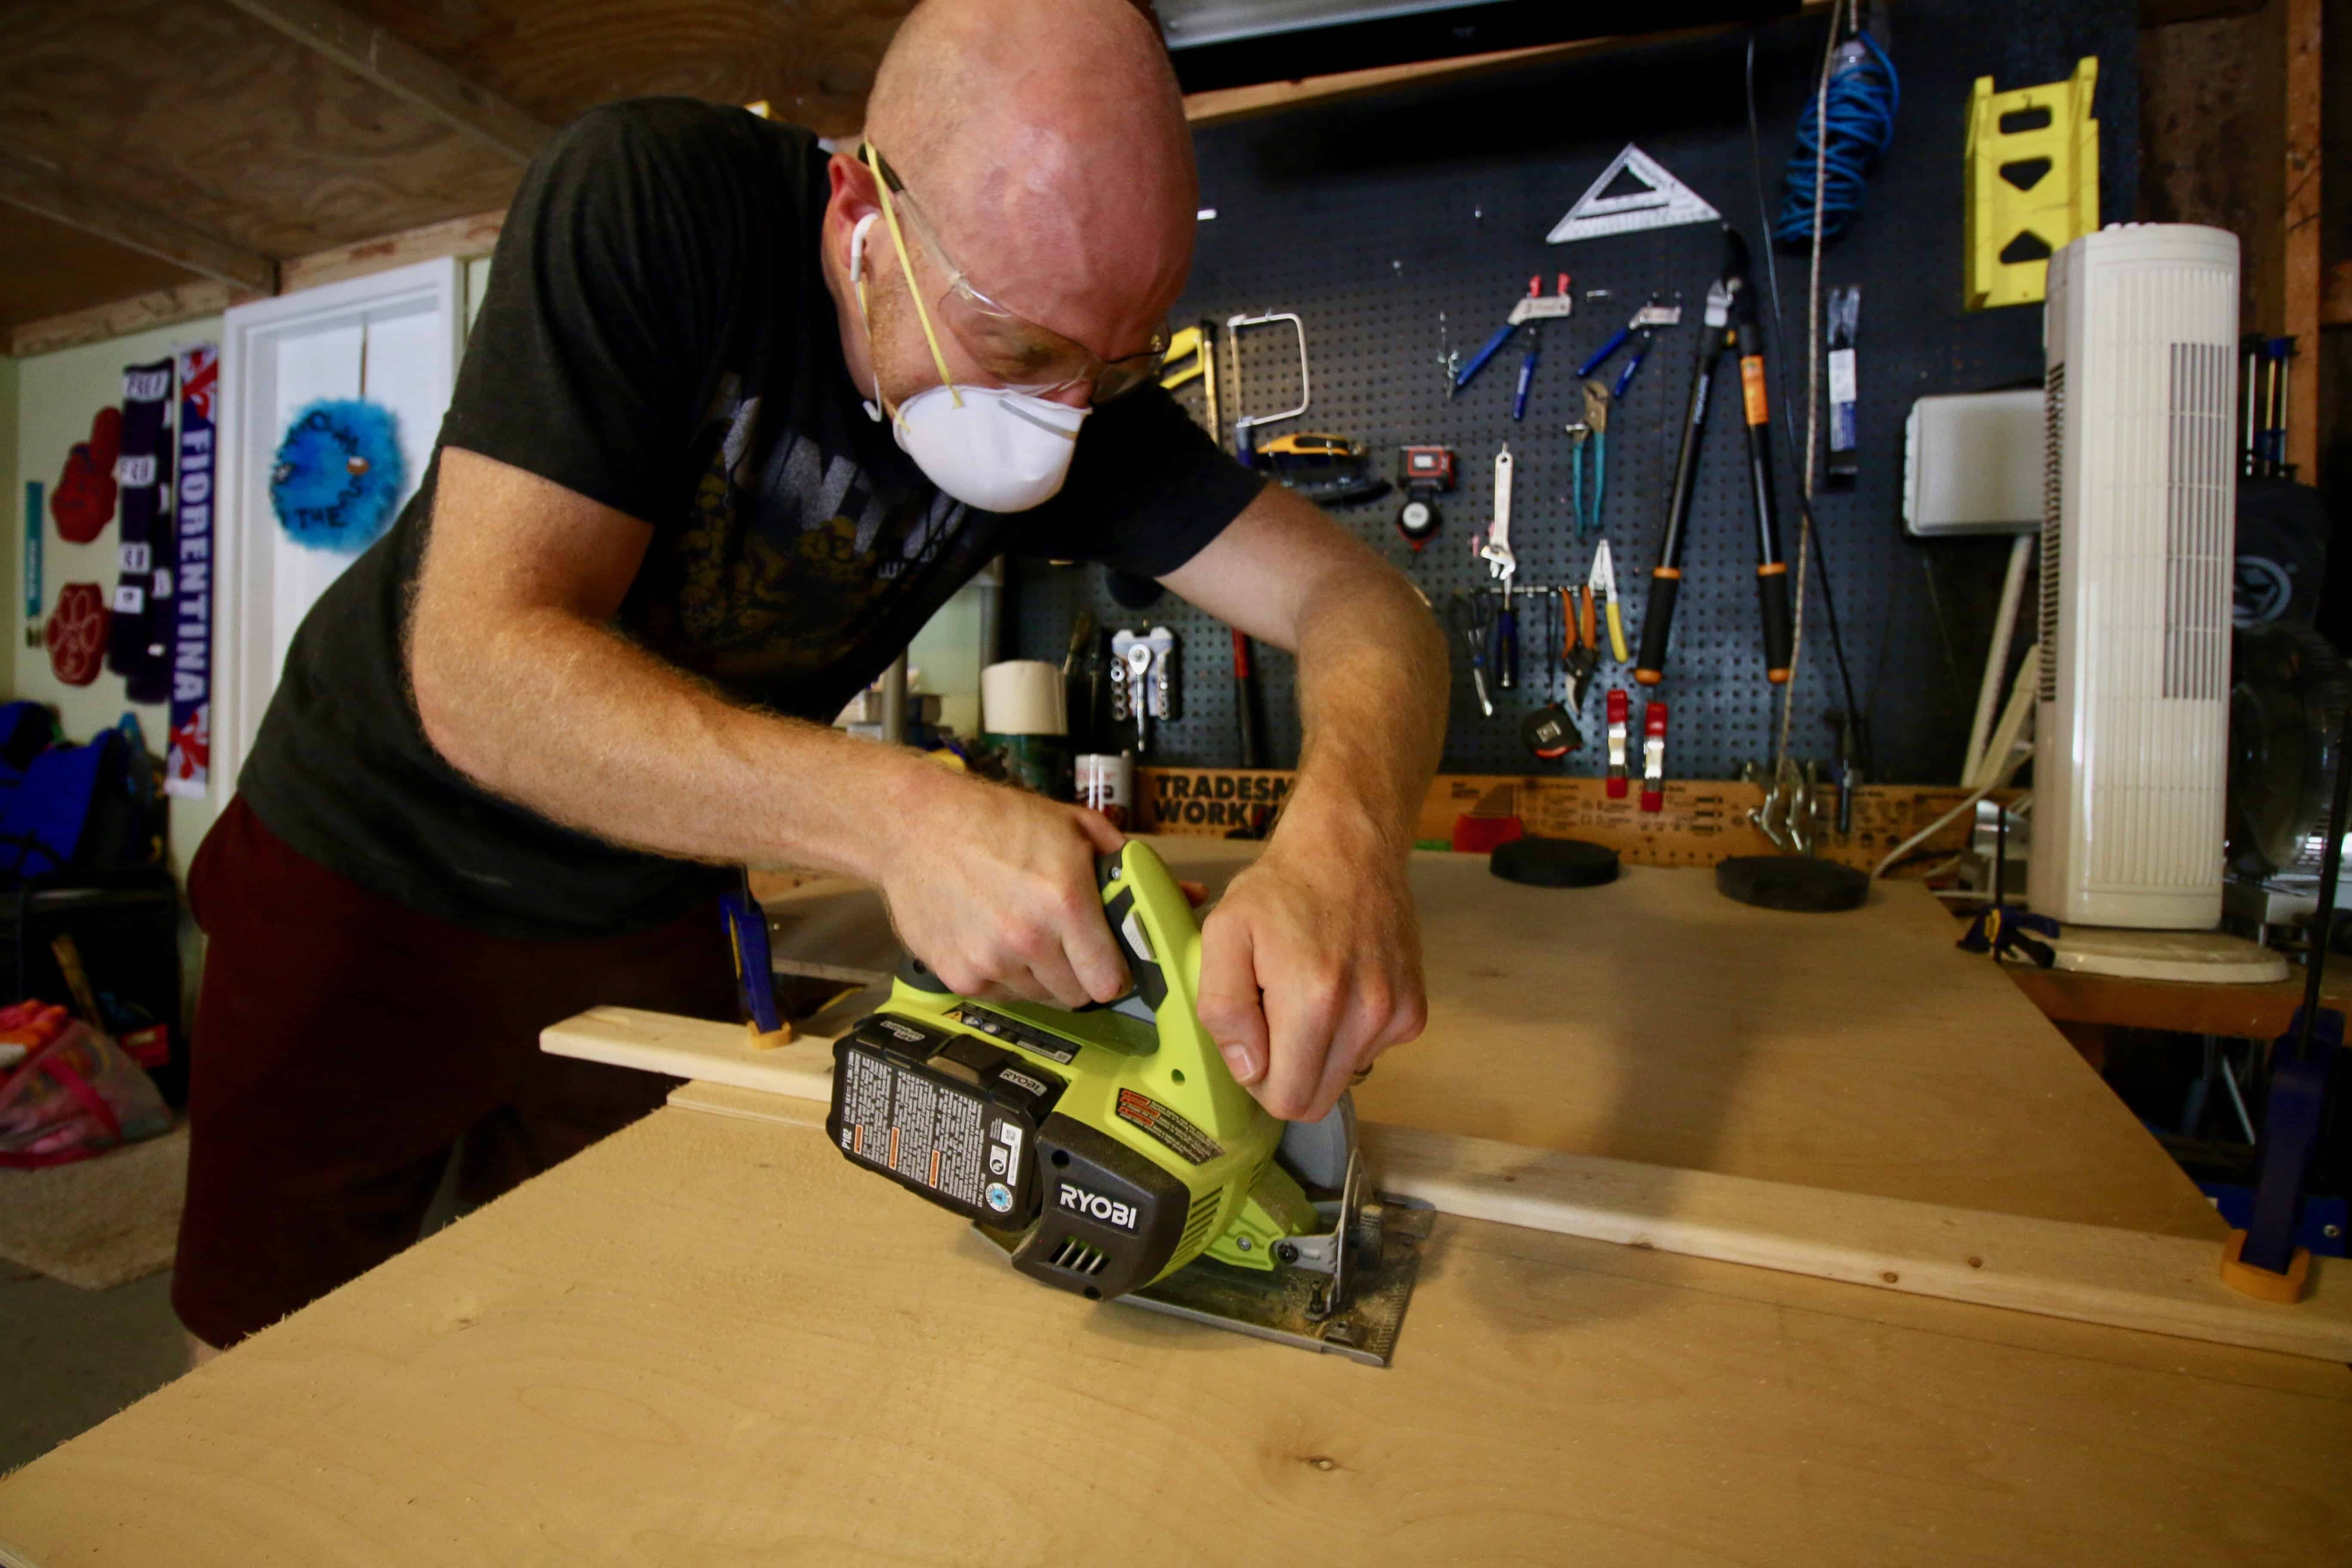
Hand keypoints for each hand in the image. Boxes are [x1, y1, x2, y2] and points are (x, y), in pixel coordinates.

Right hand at [878, 772, 1130, 1008]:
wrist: (916, 825)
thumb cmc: (995, 820)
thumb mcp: (1071, 824)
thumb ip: (1123, 862)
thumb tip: (1174, 892)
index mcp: (1066, 902)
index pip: (1109, 981)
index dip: (1113, 974)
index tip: (1107, 963)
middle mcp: (1028, 939)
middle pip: (1075, 996)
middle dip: (1077, 974)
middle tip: (1064, 944)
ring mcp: (989, 961)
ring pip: (1036, 996)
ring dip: (1037, 974)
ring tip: (1022, 932)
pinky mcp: (957, 975)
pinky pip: (998, 994)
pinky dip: (1001, 975)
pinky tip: (991, 937)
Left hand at [1193, 825, 1426, 1121]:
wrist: (1350, 849)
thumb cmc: (1282, 889)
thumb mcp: (1223, 935)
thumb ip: (1223, 1009)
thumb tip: (1249, 1069)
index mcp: (1314, 1001)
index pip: (1288, 1100)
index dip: (1259, 1083)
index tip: (1253, 1042)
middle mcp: (1365, 1014)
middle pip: (1318, 1100)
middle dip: (1287, 1074)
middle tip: (1273, 1021)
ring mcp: (1395, 1014)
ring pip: (1342, 1076)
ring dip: (1317, 1050)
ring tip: (1306, 991)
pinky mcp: (1413, 1011)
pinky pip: (1369, 1051)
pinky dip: (1347, 1033)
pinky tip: (1338, 987)